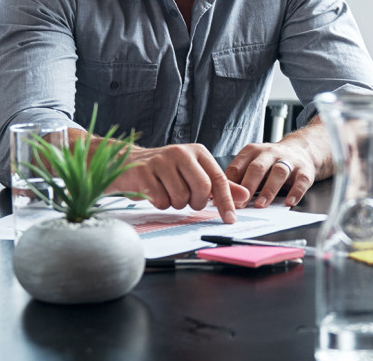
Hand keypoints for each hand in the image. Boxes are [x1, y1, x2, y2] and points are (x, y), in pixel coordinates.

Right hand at [111, 143, 250, 222]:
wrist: (128, 163)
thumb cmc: (166, 171)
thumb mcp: (194, 173)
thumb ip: (219, 185)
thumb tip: (244, 196)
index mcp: (197, 152)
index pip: (218, 178)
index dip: (226, 201)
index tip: (231, 219)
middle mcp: (181, 152)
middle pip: (202, 188)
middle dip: (196, 202)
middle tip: (187, 200)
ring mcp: (161, 161)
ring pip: (180, 197)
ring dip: (176, 204)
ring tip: (168, 193)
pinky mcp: (143, 172)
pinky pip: (161, 200)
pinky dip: (160, 204)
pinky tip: (154, 193)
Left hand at [225, 140, 320, 208]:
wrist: (302, 151)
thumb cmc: (270, 163)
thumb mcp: (252, 164)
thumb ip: (238, 179)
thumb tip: (217, 198)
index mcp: (252, 151)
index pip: (237, 167)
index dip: (229, 184)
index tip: (222, 199)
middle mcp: (269, 153)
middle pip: (257, 168)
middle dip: (247, 187)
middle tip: (239, 205)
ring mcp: (288, 161)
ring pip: (278, 173)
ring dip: (269, 189)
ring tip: (261, 205)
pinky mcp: (304, 170)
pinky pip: (301, 181)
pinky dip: (296, 192)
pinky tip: (289, 202)